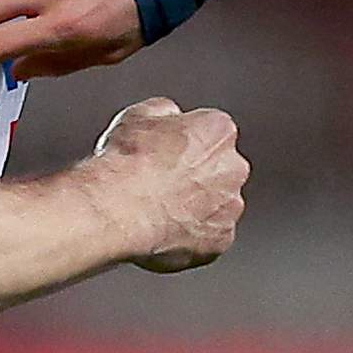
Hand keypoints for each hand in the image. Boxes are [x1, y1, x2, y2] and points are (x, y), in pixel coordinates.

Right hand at [86, 96, 246, 272]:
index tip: (166, 154)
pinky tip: (165, 231)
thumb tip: (168, 117)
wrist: (119, 209)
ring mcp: (229, 206)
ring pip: (216, 205)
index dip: (183, 145)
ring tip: (159, 210)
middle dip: (196, 177)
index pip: (210, 134)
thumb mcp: (138, 115)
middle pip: (218, 170)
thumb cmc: (128, 163)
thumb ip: (166, 112)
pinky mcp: (220, 240)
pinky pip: (209, 237)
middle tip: (162, 184)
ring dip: (195, 207)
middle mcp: (233, 167)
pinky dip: (191, 236)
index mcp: (219, 130)